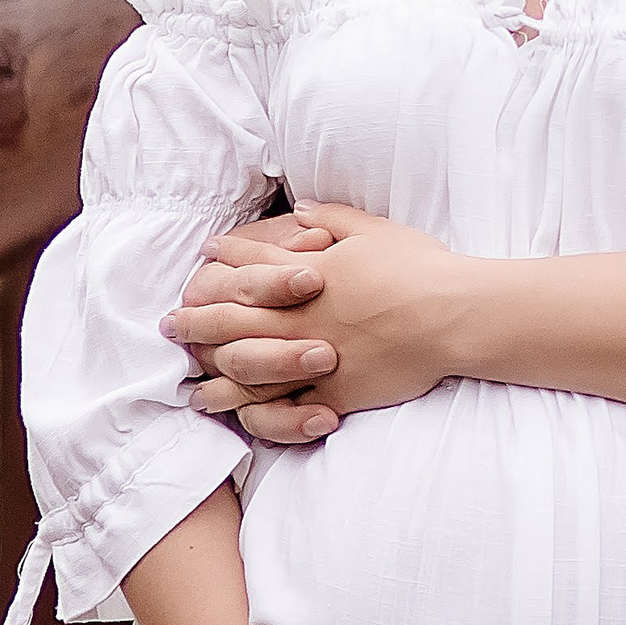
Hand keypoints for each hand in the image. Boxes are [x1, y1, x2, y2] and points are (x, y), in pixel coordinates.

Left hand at [169, 203, 462, 442]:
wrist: (454, 315)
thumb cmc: (419, 267)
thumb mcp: (373, 230)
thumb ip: (330, 219)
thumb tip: (299, 208)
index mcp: (307, 275)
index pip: (251, 267)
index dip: (224, 261)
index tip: (205, 258)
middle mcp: (300, 318)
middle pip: (231, 321)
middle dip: (196, 321)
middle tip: (171, 323)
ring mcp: (312, 359)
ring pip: (246, 372)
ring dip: (213, 375)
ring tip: (192, 382)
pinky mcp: (333, 393)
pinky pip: (283, 411)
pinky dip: (256, 415)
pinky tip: (238, 416)